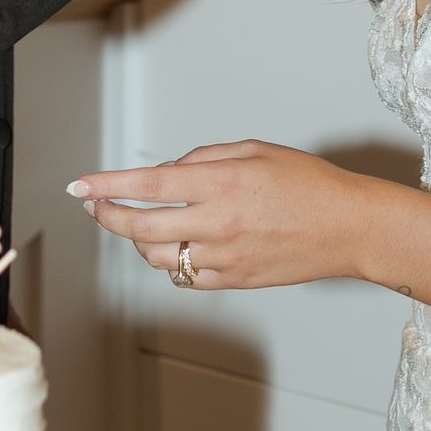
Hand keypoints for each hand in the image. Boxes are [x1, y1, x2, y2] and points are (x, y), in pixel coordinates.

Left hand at [68, 139, 384, 290]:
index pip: (149, 185)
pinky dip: (171, 263)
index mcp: (222, 184)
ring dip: (139, 241)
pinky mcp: (234, 280)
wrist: (349, 227)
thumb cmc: (309, 184)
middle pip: (141, 228)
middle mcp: (218, 223)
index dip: (108, 186)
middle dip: (108, 217)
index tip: (80, 186)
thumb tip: (168, 172)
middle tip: (97, 207)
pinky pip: (185, 277)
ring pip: (158, 256)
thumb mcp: (256, 150)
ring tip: (142, 225)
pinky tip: (175, 248)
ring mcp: (225, 257)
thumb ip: (205, 157)